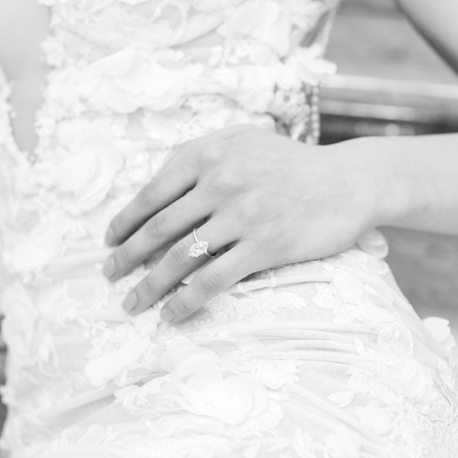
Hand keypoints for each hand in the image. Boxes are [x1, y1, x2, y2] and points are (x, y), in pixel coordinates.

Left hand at [103, 128, 375, 324]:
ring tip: (132, 304)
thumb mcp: (243, 141)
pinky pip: (212, 281)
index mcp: (211, 154)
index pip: (152, 193)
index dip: (124, 222)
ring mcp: (244, 214)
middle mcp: (223, 180)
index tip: (109, 241)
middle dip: (126, 258)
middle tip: (109, 277)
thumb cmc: (289, 166)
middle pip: (158, 229)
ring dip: (149, 287)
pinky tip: (171, 316)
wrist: (349, 182)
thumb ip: (199, 153)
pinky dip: (185, 303)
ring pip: (180, 259)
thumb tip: (152, 186)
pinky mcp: (264, 246)